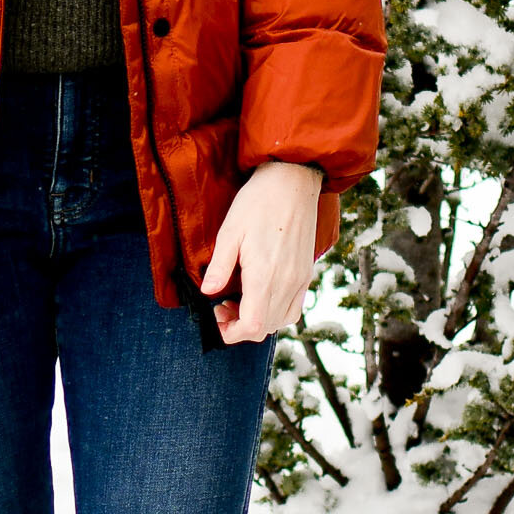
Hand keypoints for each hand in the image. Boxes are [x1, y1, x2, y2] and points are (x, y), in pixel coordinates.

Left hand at [199, 161, 322, 343]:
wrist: (293, 181)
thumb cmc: (258, 202)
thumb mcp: (230, 231)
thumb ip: (220, 266)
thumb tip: (207, 291)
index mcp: (265, 275)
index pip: (252, 325)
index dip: (231, 332)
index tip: (217, 317)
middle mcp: (286, 282)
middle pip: (266, 328)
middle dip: (240, 328)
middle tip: (222, 307)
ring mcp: (300, 279)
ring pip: (281, 321)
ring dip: (258, 321)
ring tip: (240, 301)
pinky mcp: (306, 273)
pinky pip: (294, 307)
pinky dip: (276, 312)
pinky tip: (261, 295)